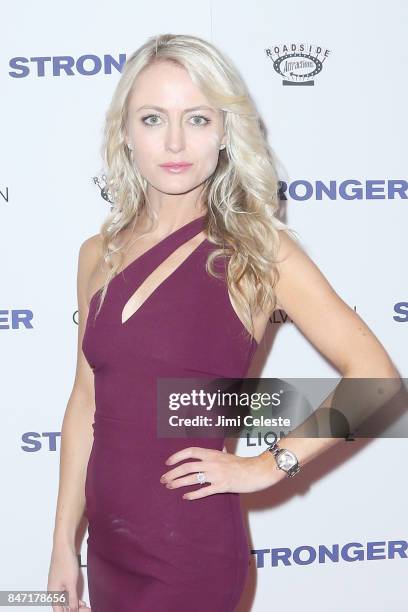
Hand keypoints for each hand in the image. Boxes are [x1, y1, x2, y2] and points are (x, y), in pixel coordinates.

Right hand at [47, 542, 91, 611]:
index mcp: (53, 594)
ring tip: (85, 607)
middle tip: (86, 609)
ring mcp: (57, 586)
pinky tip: (80, 601)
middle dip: (73, 610)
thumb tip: (73, 610)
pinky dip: (73, 598)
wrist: (64, 546)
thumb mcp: (71, 583)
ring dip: (74, 605)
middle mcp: (53, 591)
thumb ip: (72, 599)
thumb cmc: (64, 561)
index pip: (59, 611)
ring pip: (65, 602)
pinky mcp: (61, 581)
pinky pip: (66, 595)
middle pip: (62, 607)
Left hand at [160, 446, 283, 499]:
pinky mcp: (221, 486)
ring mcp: (216, 475)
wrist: (256, 471)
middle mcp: (212, 463)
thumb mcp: (229, 454)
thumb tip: (220, 448)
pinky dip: (193, 494)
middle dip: (173, 473)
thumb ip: (221, 452)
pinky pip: (204, 491)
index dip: (177, 456)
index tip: (168, 462)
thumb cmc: (243, 463)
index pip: (191, 452)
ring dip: (178, 483)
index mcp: (213, 453)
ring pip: (192, 479)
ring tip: (169, 486)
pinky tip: (185, 496)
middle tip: (164, 479)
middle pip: (187, 467)